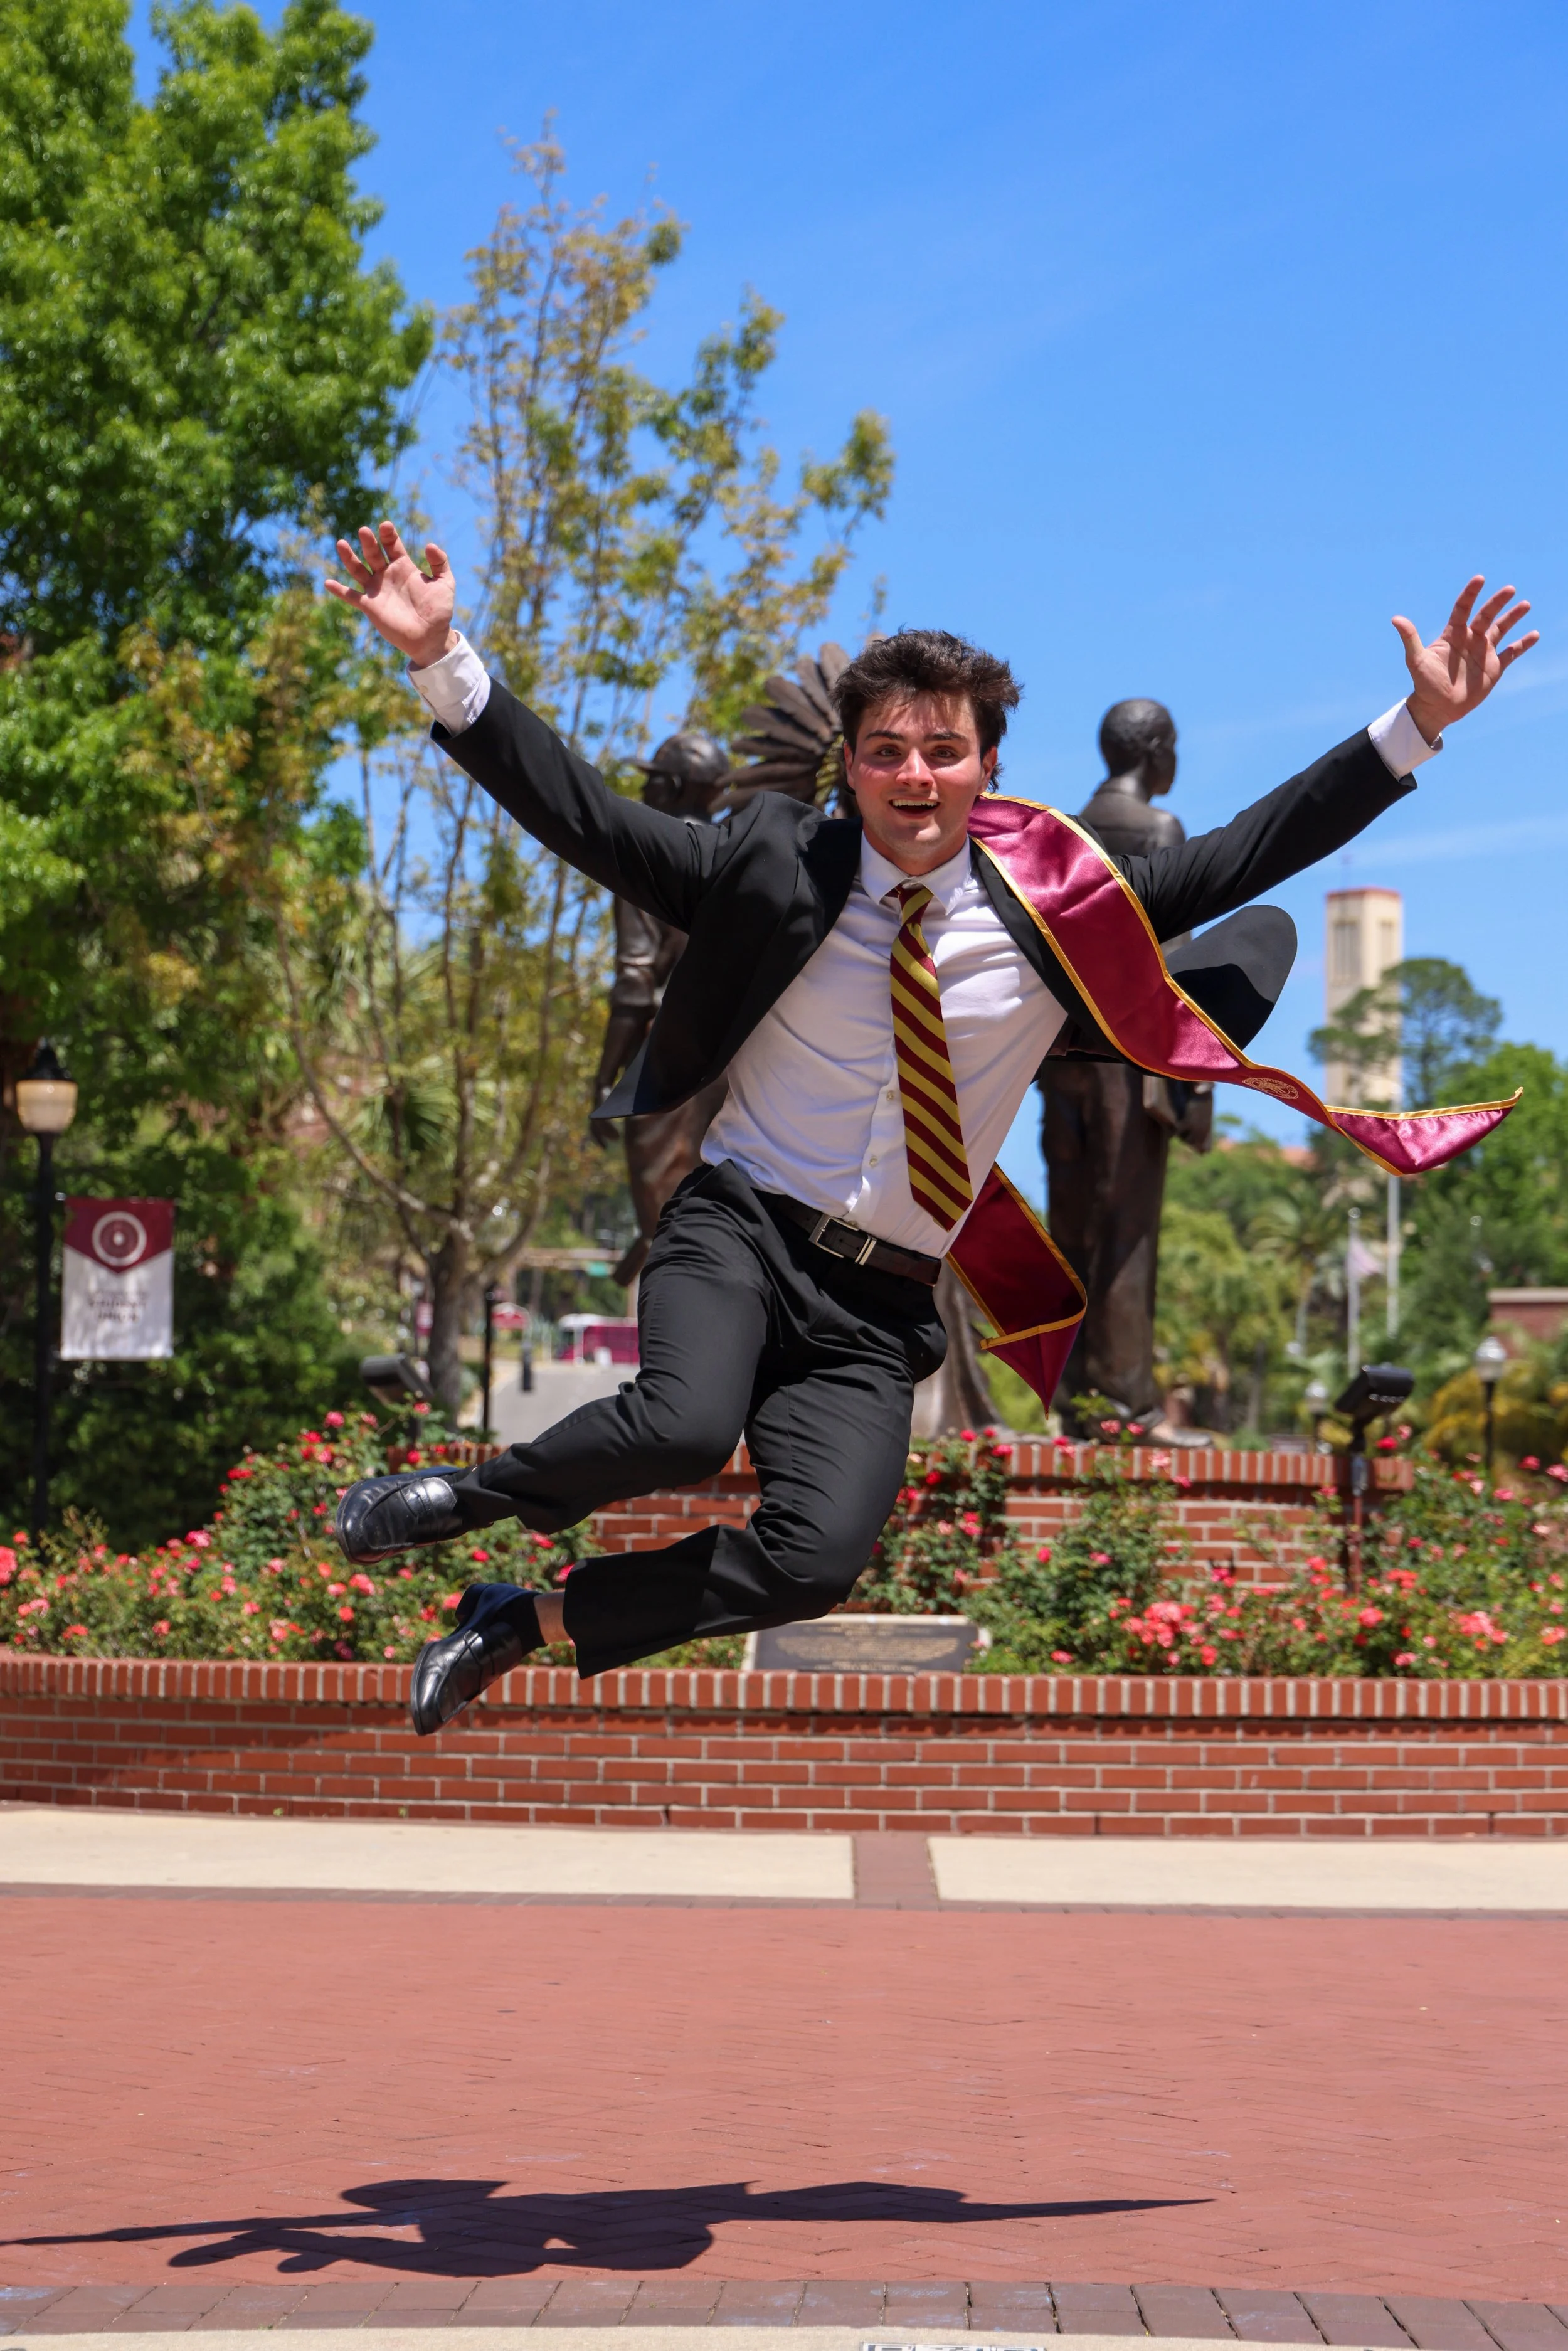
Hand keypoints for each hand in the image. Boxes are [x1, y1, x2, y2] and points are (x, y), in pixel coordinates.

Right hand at [325, 521, 455, 667]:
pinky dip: (339, 590)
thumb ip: (440, 563)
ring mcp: (376, 590)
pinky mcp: (370, 606)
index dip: (388, 535)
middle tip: (364, 531)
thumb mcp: (445, 583)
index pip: (392, 545)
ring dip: (349, 558)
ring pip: (358, 570)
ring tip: (341, 544)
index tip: (386, 527)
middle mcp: (387, 575)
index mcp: (403, 566)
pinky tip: (328, 583)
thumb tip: (429, 545)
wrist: (431, 637)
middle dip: (369, 542)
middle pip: (373, 554)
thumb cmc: (439, 611)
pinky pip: (351, 596)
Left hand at [1392, 576, 1537, 745]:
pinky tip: (1534, 634)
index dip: (1470, 594)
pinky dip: (1523, 644)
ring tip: (1526, 605)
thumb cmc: (1424, 684)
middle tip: (1510, 589)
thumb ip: (1410, 638)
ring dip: (1513, 617)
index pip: (1463, 608)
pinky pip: (1512, 652)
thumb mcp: (1416, 660)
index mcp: (1453, 634)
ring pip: (1502, 629)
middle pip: (1486, 616)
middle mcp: (1470, 639)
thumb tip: (1396, 619)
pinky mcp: (1494, 667)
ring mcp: (1483, 652)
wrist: (1437, 708)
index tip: (1479, 579)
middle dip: (1498, 602)